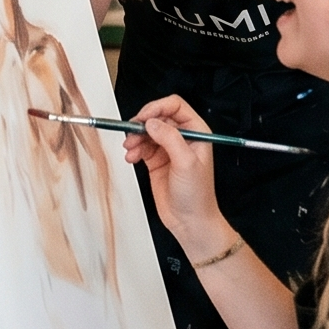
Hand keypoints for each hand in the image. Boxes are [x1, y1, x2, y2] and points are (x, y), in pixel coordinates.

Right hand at [124, 98, 227, 251]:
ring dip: (135, 137)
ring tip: (130, 149)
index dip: (158, 108)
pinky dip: (133, 149)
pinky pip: (140, 146)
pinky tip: (131, 157)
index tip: (144, 118)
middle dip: (142, 123)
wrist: (189, 221)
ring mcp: (168, 149)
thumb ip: (169, 138)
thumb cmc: (197, 195)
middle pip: (157, 116)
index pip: (175, 106)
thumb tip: (152, 122)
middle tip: (132, 132)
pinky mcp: (156, 160)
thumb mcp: (186, 163)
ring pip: (146, 131)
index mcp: (197, 132)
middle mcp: (182, 138)